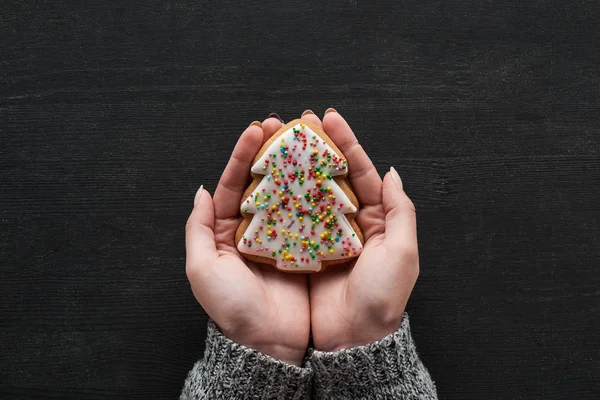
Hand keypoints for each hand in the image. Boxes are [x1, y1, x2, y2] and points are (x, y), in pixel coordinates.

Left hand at [185, 117, 309, 365]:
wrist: (268, 342)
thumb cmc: (232, 308)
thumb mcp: (203, 269)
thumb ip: (198, 229)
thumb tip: (201, 192)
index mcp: (227, 230)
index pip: (233, 183)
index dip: (242, 154)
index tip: (255, 129)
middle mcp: (255, 228)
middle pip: (263, 180)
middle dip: (271, 150)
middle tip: (283, 124)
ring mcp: (282, 235)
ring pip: (289, 192)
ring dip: (296, 165)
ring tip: (306, 140)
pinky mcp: (305, 247)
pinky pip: (311, 214)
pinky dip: (317, 193)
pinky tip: (325, 173)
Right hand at [301, 110, 418, 350]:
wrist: (353, 340)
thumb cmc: (381, 297)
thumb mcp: (402, 253)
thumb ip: (400, 210)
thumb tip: (392, 173)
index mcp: (374, 219)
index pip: (360, 171)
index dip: (345, 142)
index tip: (329, 117)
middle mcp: (346, 223)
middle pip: (330, 175)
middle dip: (315, 146)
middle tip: (298, 121)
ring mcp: (321, 235)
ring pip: (306, 191)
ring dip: (293, 166)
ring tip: (277, 140)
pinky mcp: (300, 250)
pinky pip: (288, 217)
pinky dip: (278, 197)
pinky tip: (265, 178)